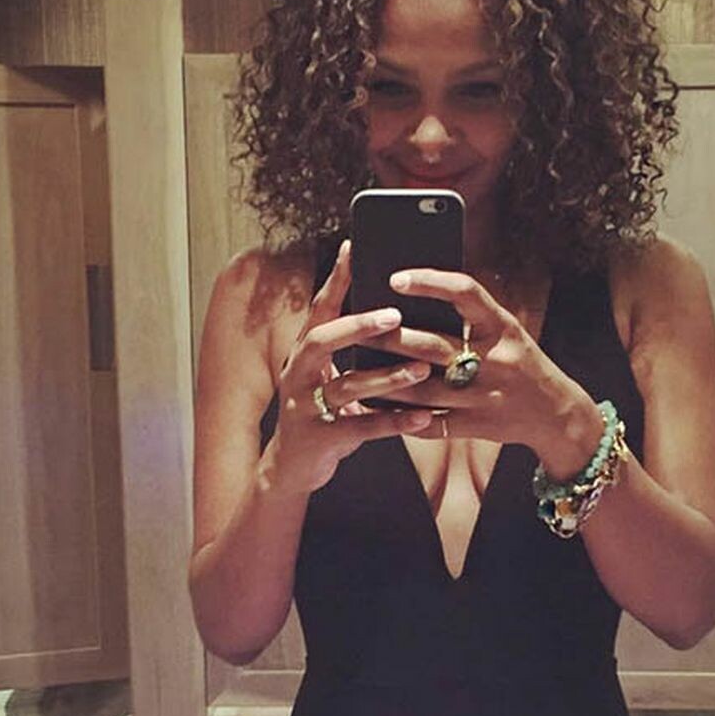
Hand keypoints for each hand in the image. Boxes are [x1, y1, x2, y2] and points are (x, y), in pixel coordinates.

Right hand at [260, 241, 434, 495]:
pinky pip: (362, 428)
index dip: (334, 279)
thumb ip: (351, 350)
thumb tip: (395, 313)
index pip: (318, 309)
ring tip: (421, 369)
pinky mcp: (321, 439)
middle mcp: (299, 375)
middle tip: (395, 315)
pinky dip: (394, 422)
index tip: (353, 248)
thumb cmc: (322, 413)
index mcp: (304, 354)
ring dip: (385, 377)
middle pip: (322, 340)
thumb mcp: (329, 376)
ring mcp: (306, 407)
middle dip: (357, 325)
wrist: (291, 468)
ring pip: (346, 386)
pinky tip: (423, 416)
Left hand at [372, 266, 603, 475]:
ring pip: (424, 389)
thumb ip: (470, 316)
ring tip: (357, 368)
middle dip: (392, 337)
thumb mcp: (506, 330)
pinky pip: (431, 423)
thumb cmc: (520, 362)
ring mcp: (486, 397)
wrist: (555, 413)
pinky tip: (377, 407)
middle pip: (433, 346)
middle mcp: (496, 360)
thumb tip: (414, 295)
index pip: (465, 294)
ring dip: (387, 380)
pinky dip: (402, 416)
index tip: (396, 277)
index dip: (430, 282)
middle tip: (359, 326)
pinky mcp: (477, 426)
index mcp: (504, 327)